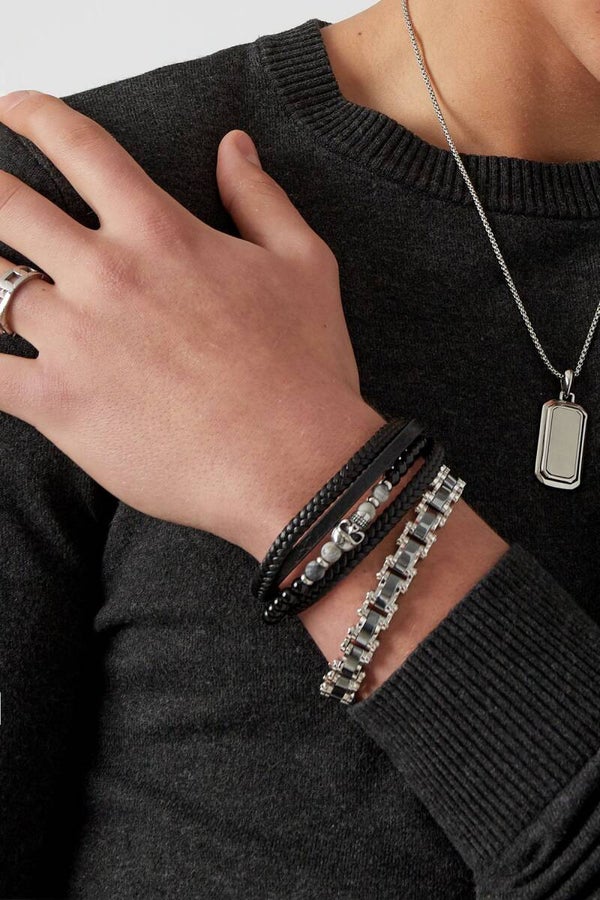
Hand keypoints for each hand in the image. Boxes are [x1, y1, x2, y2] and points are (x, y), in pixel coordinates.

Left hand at [0, 90, 381, 557]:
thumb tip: (234, 146)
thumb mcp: (303, 265)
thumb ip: (260, 198)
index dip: (35, 116)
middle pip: (6, 206)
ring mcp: (75, 340)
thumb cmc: (304, 370)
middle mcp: (106, 275)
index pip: (78, 147)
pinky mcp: (59, 405)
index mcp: (160, 233)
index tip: (15, 111)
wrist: (294, 464)